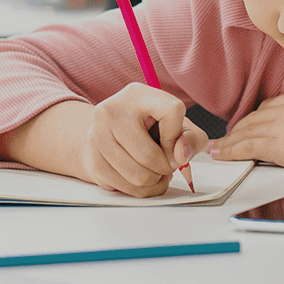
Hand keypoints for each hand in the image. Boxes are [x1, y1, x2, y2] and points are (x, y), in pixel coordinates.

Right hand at [81, 84, 206, 197]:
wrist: (111, 136)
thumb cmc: (151, 129)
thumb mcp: (179, 126)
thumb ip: (191, 139)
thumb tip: (180, 155)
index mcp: (137, 94)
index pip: (172, 111)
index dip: (178, 135)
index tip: (174, 143)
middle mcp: (111, 111)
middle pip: (149, 156)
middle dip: (166, 168)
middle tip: (166, 164)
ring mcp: (97, 136)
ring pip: (137, 176)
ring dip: (154, 181)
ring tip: (155, 171)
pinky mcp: (92, 160)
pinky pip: (125, 188)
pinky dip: (140, 189)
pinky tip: (140, 177)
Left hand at [209, 88, 283, 169]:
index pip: (270, 107)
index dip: (255, 118)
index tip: (248, 124)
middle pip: (255, 119)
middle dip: (238, 129)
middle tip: (226, 137)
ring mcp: (283, 128)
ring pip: (247, 133)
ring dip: (230, 141)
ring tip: (218, 148)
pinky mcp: (282, 147)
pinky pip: (249, 147)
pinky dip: (232, 150)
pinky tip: (222, 153)